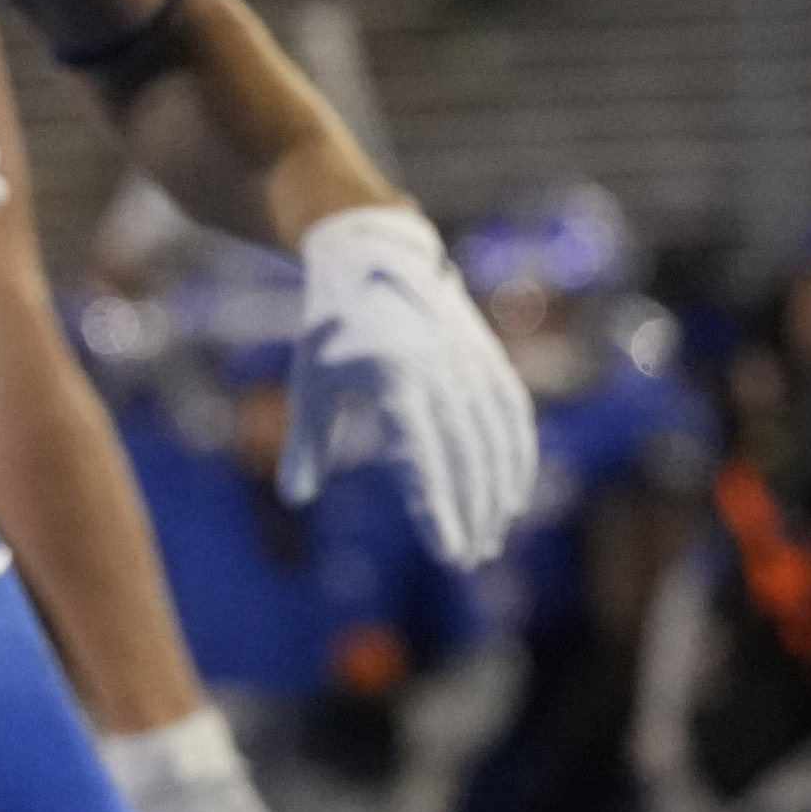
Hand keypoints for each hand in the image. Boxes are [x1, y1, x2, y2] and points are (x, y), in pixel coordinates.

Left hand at [284, 205, 537, 571]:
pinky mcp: (485, 356)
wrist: (371, 252)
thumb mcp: (311, 381)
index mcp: (394, 379)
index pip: (423, 459)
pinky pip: (510, 413)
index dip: (439, 509)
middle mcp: (440, 372)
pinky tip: (514, 491)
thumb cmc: (332, 325)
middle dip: (472, 512)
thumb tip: (293, 499)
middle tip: (469, 559)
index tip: (448, 553)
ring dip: (498, 491)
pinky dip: (516, 454)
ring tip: (492, 536)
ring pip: (495, 439)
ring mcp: (468, 362)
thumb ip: (307, 443)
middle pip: (467, 456)